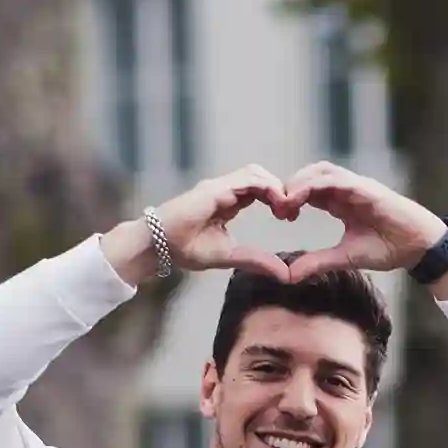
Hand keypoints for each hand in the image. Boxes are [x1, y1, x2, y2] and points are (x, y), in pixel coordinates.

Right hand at [104, 166, 297, 285]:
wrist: (155, 246)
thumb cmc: (184, 249)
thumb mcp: (229, 256)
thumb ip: (256, 260)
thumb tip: (286, 275)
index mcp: (228, 202)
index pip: (259, 189)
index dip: (278, 198)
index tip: (290, 217)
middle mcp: (224, 190)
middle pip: (261, 176)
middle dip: (281, 190)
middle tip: (292, 212)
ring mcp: (218, 186)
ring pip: (256, 173)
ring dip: (275, 186)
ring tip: (285, 208)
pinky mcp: (214, 189)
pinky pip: (247, 179)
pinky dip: (267, 187)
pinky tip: (277, 204)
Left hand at [276, 161, 447, 287]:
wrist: (419, 247)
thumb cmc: (389, 248)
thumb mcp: (345, 257)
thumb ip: (318, 262)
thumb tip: (290, 275)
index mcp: (342, 201)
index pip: (309, 190)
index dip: (291, 198)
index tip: (280, 216)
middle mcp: (347, 189)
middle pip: (310, 175)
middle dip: (290, 187)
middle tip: (278, 208)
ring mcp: (357, 185)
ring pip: (319, 171)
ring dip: (299, 183)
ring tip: (285, 202)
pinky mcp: (365, 188)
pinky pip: (333, 179)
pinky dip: (313, 185)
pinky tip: (299, 198)